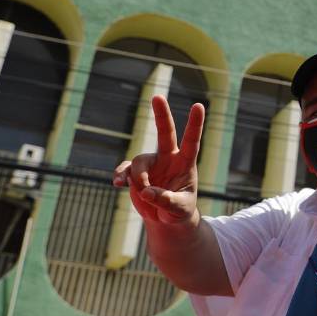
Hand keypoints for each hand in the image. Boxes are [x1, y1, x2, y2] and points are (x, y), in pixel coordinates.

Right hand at [113, 95, 204, 225]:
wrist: (166, 219)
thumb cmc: (180, 211)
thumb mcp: (179, 209)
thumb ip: (165, 200)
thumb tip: (147, 191)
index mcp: (185, 163)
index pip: (191, 141)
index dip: (195, 124)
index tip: (199, 105)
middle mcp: (168, 158)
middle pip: (165, 132)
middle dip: (161, 114)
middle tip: (157, 96)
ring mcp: (151, 164)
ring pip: (139, 161)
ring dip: (138, 179)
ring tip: (144, 194)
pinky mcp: (135, 173)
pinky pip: (125, 170)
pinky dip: (121, 176)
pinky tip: (118, 184)